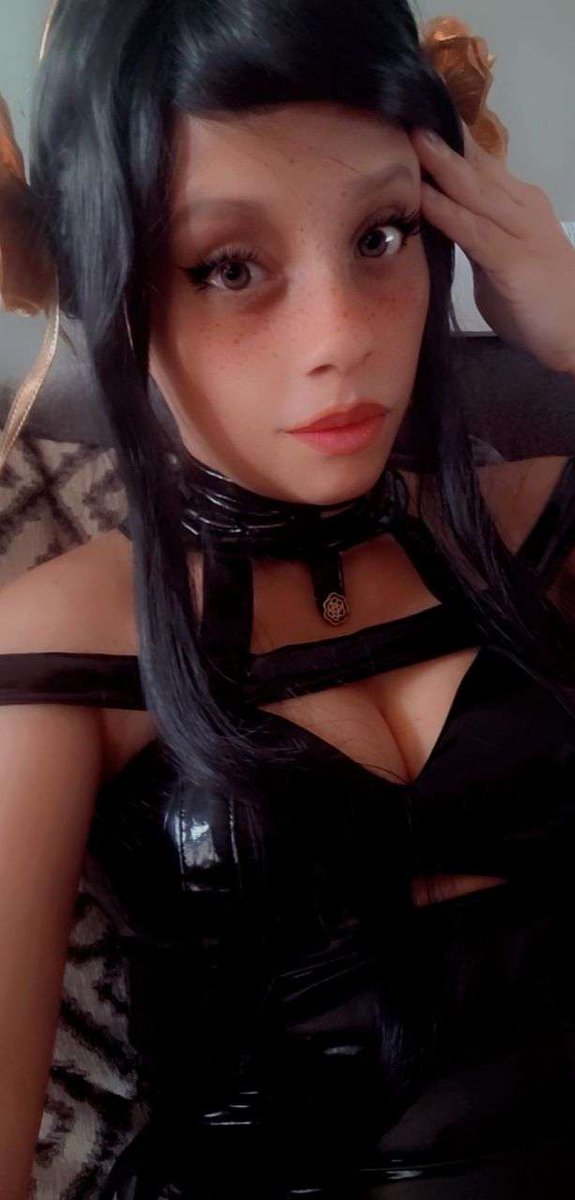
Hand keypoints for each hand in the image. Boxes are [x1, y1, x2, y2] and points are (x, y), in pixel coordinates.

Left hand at [410, 123, 574, 375]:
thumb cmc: (538, 304)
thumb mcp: (498, 261)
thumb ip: (472, 239)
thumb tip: (438, 225)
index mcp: (518, 204)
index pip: (478, 163)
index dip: (448, 139)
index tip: (414, 115)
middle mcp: (521, 207)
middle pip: (475, 166)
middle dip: (440, 139)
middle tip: (405, 108)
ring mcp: (520, 230)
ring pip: (474, 190)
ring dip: (440, 164)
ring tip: (409, 137)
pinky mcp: (514, 260)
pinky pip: (474, 230)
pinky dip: (446, 211)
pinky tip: (422, 198)